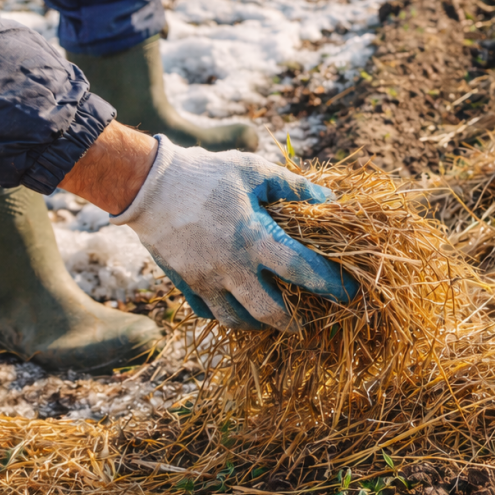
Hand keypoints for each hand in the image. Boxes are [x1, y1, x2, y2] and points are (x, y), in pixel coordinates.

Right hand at [109, 135, 357, 330]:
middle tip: (311, 319)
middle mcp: (229, 267)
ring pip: (236, 321)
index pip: (302, 270)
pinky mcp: (183, 283)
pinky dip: (227, 314)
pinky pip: (208, 313)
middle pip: (269, 312)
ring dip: (260, 323)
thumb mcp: (256, 171)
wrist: (147, 183)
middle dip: (295, 321)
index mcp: (253, 238)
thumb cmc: (207, 174)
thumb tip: (330, 199)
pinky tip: (239, 305)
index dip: (330, 284)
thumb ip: (295, 187)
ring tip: (275, 315)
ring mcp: (203, 280)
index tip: (348, 292)